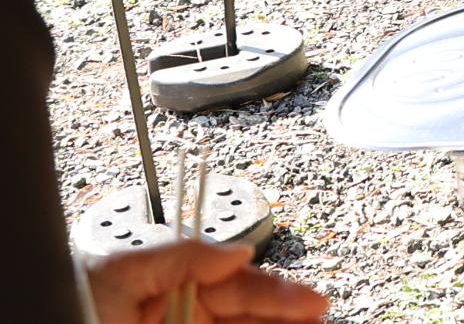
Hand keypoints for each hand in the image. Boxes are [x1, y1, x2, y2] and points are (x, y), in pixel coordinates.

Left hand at [85, 239, 327, 323]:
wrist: (39, 314)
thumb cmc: (67, 300)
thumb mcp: (119, 270)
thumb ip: (181, 256)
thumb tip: (239, 249)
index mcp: (178, 287)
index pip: (242, 287)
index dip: (281, 295)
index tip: (314, 304)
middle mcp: (189, 318)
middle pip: (253, 316)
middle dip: (290, 316)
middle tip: (322, 320)